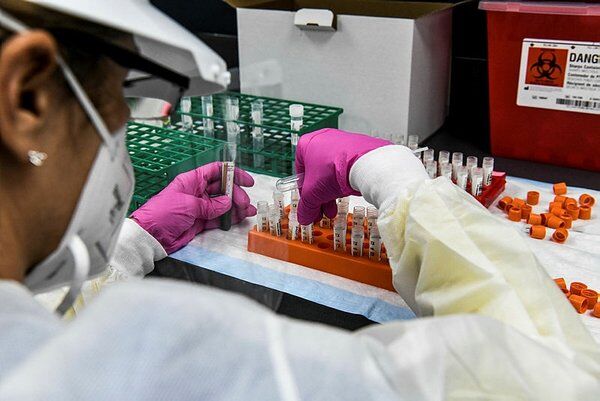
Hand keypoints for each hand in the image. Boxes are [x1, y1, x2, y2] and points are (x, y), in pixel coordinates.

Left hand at [131, 162, 255, 253]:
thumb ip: (210, 205)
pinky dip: (230, 218)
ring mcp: (200, 207)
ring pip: (223, 204)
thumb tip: (227, 203)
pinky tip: (240, 218)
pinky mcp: (200, 221)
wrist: (151, 236)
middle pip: (222, 188)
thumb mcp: (188, 205)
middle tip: (245, 203)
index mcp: (192, 181)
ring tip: (248, 212)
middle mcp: (197, 191)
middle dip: (236, 194)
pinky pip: (218, 218)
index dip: (233, 173)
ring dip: (236, 207)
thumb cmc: (163, 214)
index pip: (216, 171)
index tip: (246, 181)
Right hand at [295, 129, 390, 224]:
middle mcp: (324, 139)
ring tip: (336, 208)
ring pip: (333, 171)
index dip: (303, 192)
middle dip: (320, 196)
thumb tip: (304, 217)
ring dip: (332, 192)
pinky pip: (348, 166)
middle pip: (318, 173)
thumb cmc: (334, 170)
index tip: (309, 205)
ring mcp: (342, 141)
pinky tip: (348, 193)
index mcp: (307, 144)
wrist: (365, 163)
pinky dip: (346, 181)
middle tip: (323, 211)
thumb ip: (306, 207)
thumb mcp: (312, 194)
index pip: (300, 172)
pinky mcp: (359, 146)